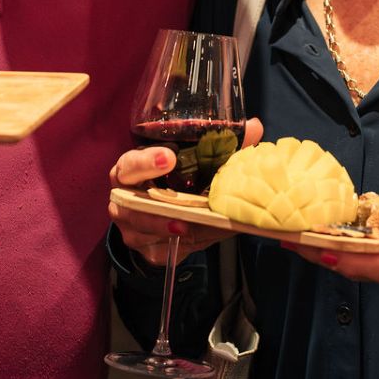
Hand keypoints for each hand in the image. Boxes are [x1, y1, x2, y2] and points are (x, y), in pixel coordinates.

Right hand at [109, 118, 263, 265]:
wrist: (156, 211)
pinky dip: (194, 244)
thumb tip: (253, 127)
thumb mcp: (187, 158)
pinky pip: (169, 250)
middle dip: (158, 213)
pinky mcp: (149, 250)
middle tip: (182, 216)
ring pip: (153, 234)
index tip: (169, 158)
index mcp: (129, 170)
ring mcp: (133, 229)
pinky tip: (212, 235)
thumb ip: (217, 144)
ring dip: (182, 232)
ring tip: (205, 228)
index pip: (129, 165)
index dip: (146, 162)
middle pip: (133, 209)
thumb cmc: (171, 177)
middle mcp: (125, 200)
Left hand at [293, 171, 378, 294]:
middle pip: (365, 271)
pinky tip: (326, 240)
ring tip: (298, 240)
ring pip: (365, 270)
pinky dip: (346, 253)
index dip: (345, 259)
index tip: (314, 247)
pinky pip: (370, 264)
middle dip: (327, 257)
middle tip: (291, 240)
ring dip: (331, 256)